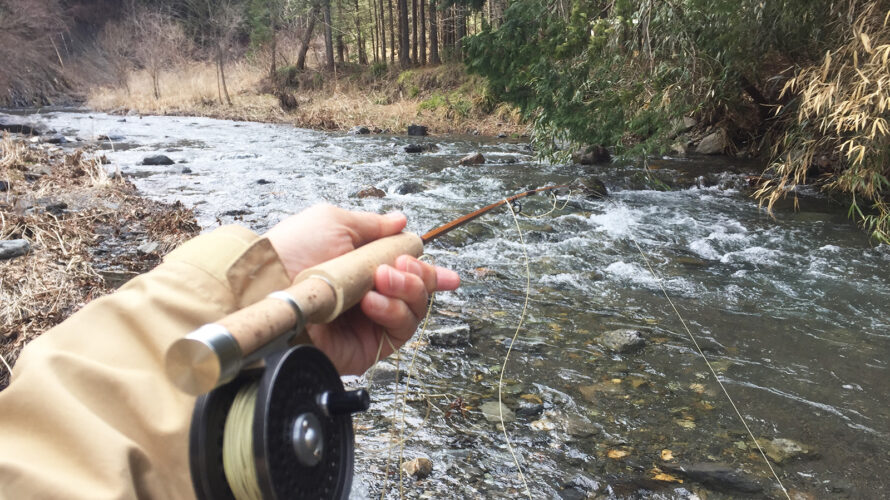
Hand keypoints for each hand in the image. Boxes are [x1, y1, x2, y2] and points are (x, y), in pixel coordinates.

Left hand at [264, 204, 459, 374]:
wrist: (266, 287)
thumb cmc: (292, 253)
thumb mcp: (335, 223)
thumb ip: (373, 226)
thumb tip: (402, 221)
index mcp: (361, 269)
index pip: (405, 274)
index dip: (431, 275)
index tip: (452, 276)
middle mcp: (368, 298)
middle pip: (418, 293)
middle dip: (419, 275)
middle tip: (398, 265)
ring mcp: (367, 325)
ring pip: (414, 312)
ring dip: (407, 290)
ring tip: (381, 279)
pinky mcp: (365, 349)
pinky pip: (399, 331)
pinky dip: (393, 312)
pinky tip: (372, 301)